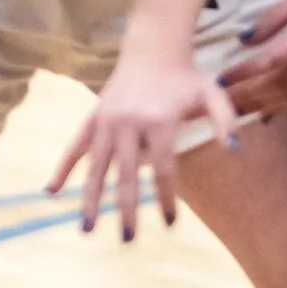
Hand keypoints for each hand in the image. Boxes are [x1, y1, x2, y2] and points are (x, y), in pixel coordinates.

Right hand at [51, 41, 235, 239]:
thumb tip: (234, 149)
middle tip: (129, 239)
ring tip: (87, 230)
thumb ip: (225, 120)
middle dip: (128, 209)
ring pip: (96, 168)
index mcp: (158, 120)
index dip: (167, 198)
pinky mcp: (93, 118)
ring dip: (91, 200)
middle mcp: (128, 124)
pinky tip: (52, 192)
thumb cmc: (184, 76)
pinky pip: (75, 148)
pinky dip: (63, 169)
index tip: (170, 224)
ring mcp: (106, 122)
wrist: (152, 48)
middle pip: (127, 176)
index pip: (163, 169)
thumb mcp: (211, 93)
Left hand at [217, 0, 286, 116]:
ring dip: (264, 107)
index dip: (246, 74)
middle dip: (249, 97)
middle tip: (221, 105)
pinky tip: (267, 114)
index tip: (222, 80)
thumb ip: (271, 20)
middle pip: (281, 86)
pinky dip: (286, 107)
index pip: (272, 63)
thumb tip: (244, 40)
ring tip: (238, 114)